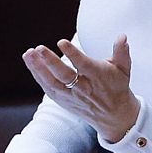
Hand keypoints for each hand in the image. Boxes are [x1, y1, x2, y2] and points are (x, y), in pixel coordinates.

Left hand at [23, 35, 137, 143]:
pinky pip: (48, 88)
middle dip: (50, 62)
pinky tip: (30, 62)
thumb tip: (122, 36)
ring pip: (52, 83)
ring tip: (28, 53)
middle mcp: (83, 87)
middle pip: (64, 75)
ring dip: (38, 68)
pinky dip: (38, 76)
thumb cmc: (116, 86)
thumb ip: (121, 52)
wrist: (113, 115)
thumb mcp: (123, 69)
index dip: (72, 54)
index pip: (83, 65)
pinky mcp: (63, 100)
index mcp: (97, 77)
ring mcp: (71, 96)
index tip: (61, 42)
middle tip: (39, 49)